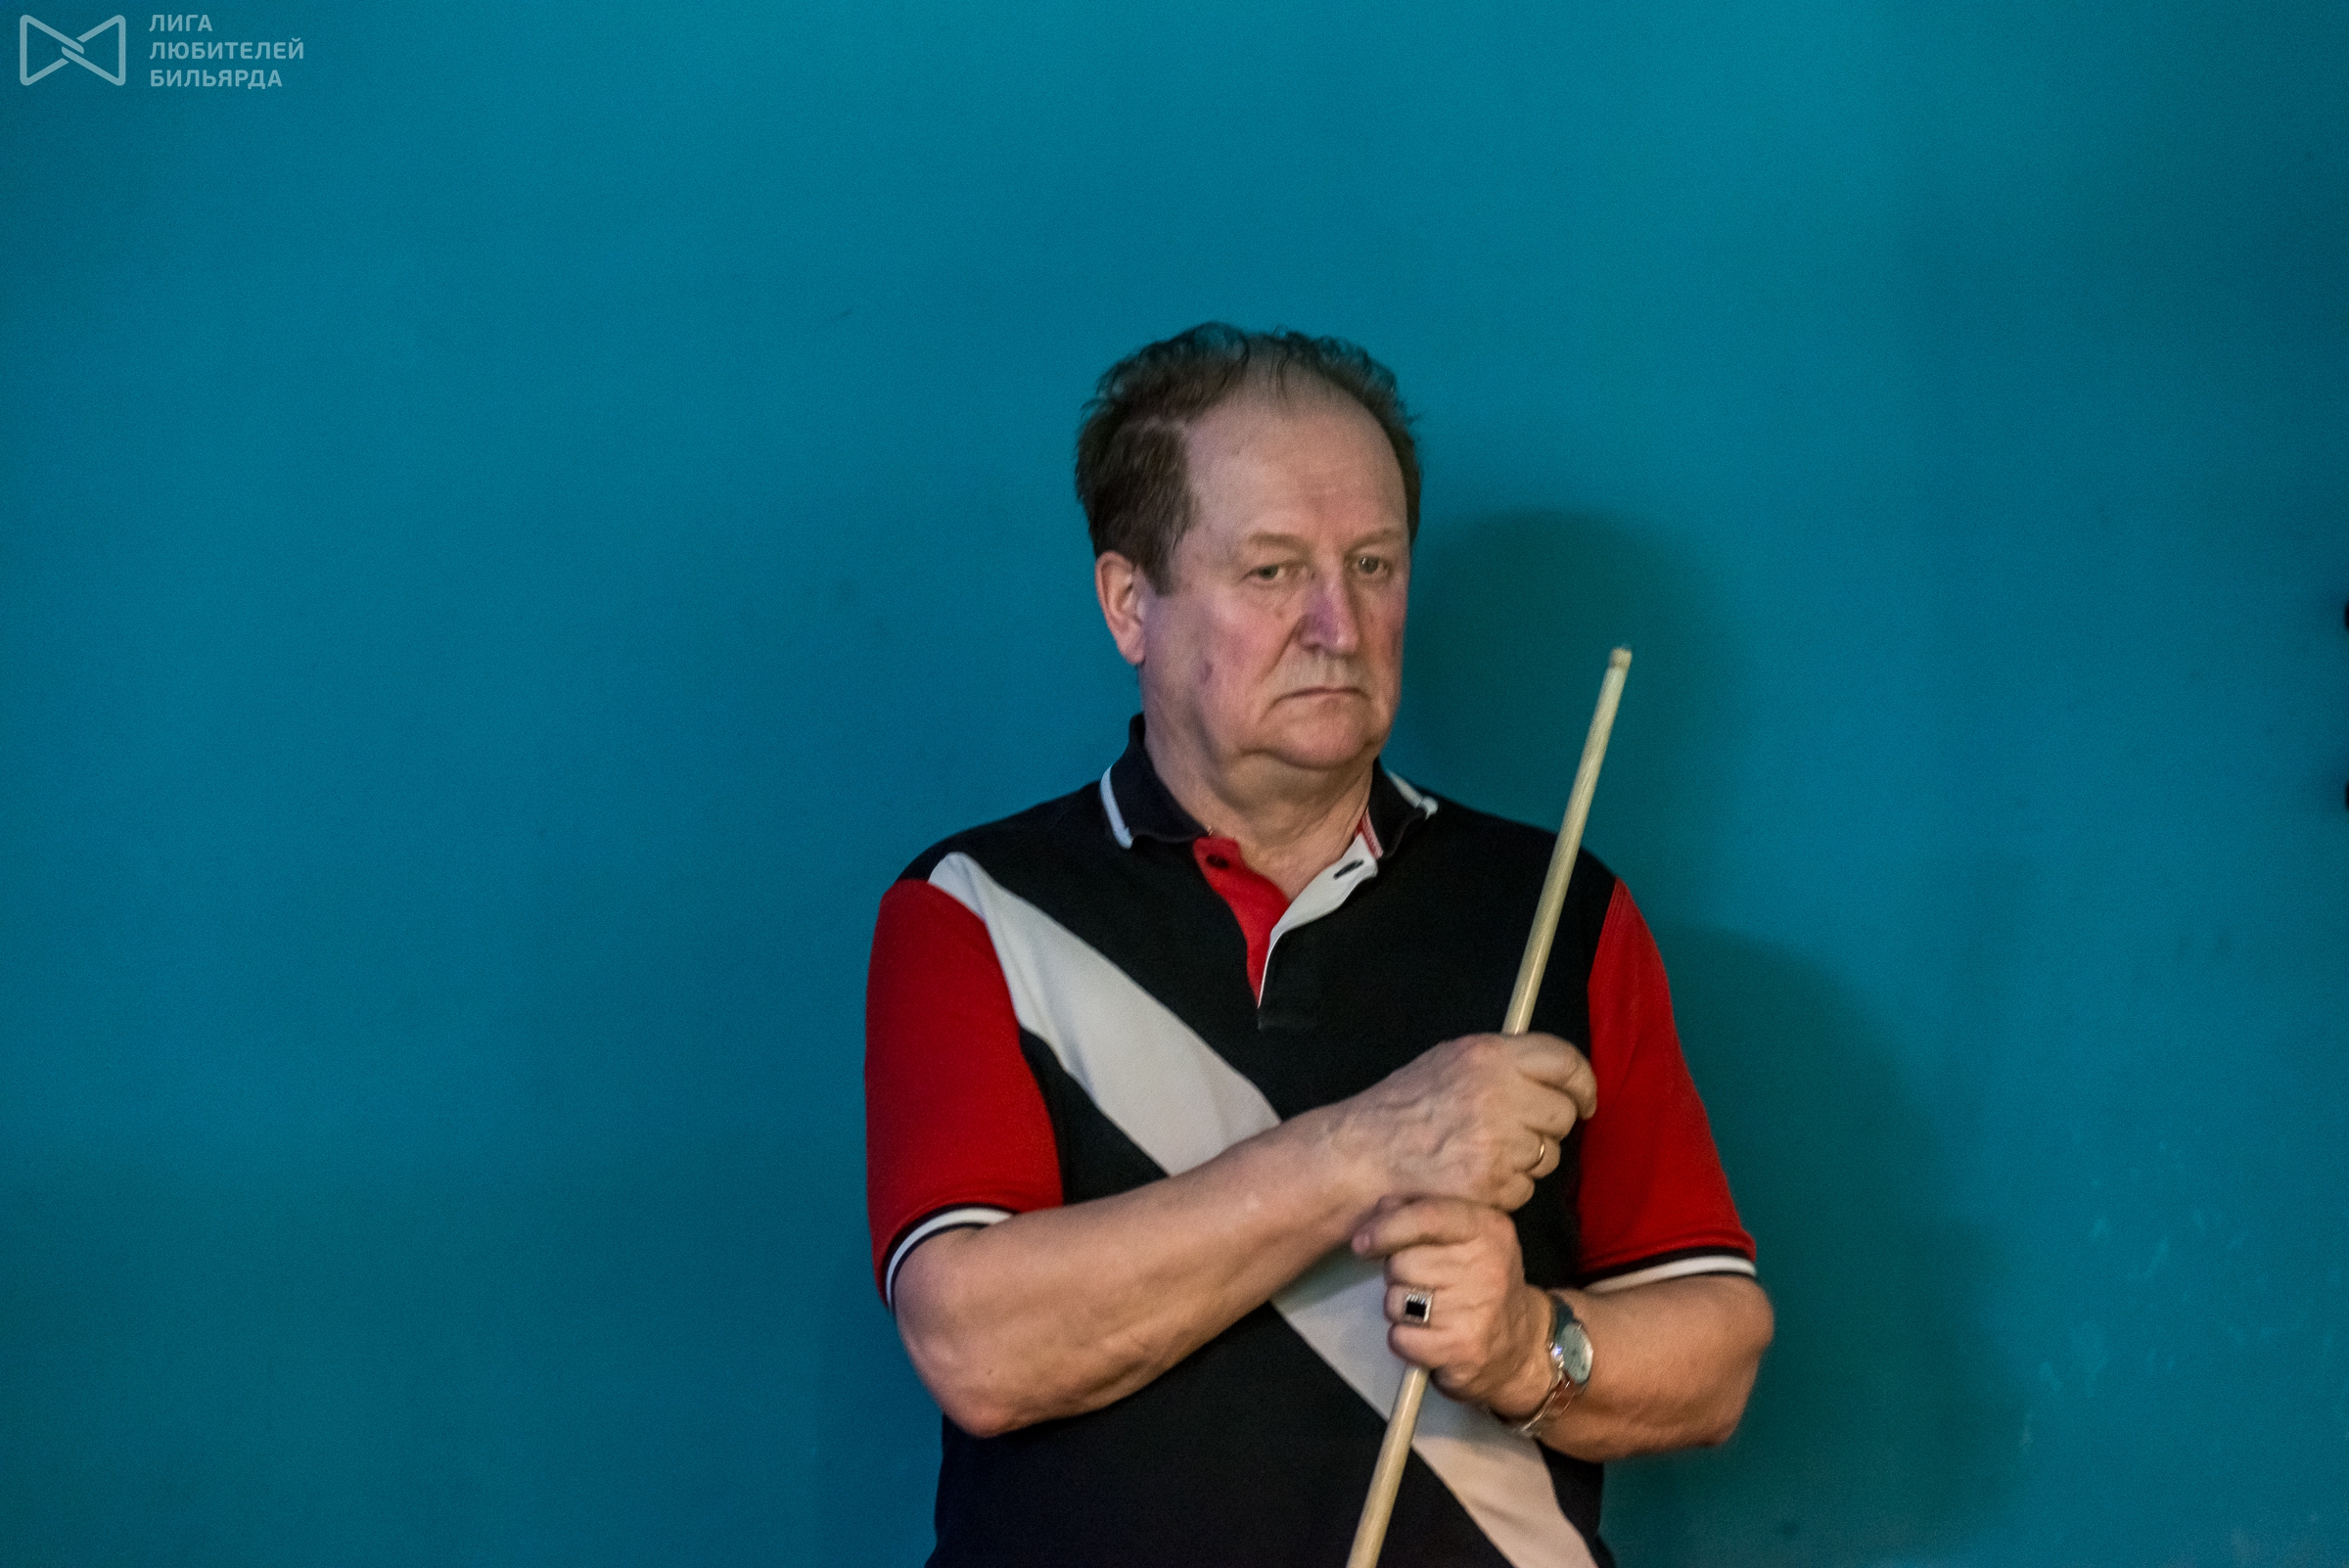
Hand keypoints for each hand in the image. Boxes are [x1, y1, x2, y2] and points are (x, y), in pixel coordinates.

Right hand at [1333, 1033, 1595, 1211]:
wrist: (1363, 1156)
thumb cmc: (1402, 1108)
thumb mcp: (1447, 1061)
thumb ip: (1500, 1063)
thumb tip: (1551, 1073)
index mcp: (1489, 1056)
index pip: (1565, 1061)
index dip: (1583, 1083)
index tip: (1584, 1100)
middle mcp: (1499, 1095)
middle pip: (1563, 1114)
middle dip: (1548, 1127)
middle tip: (1519, 1132)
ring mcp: (1497, 1142)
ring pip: (1548, 1156)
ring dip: (1527, 1161)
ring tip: (1484, 1155)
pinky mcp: (1492, 1184)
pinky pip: (1525, 1189)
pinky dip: (1506, 1189)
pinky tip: (1474, 1177)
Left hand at [1351, 1195, 1555, 1410]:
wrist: (1521, 1345)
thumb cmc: (1481, 1283)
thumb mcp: (1466, 1238)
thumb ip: (1423, 1215)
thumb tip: (1381, 1208)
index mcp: (1486, 1228)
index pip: (1426, 1217)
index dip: (1386, 1229)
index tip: (1363, 1243)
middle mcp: (1486, 1266)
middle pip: (1402, 1263)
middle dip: (1397, 1276)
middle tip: (1419, 1285)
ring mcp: (1477, 1310)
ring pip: (1396, 1302)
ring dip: (1399, 1309)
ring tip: (1426, 1312)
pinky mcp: (1463, 1349)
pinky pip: (1401, 1338)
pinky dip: (1405, 1341)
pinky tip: (1428, 1338)